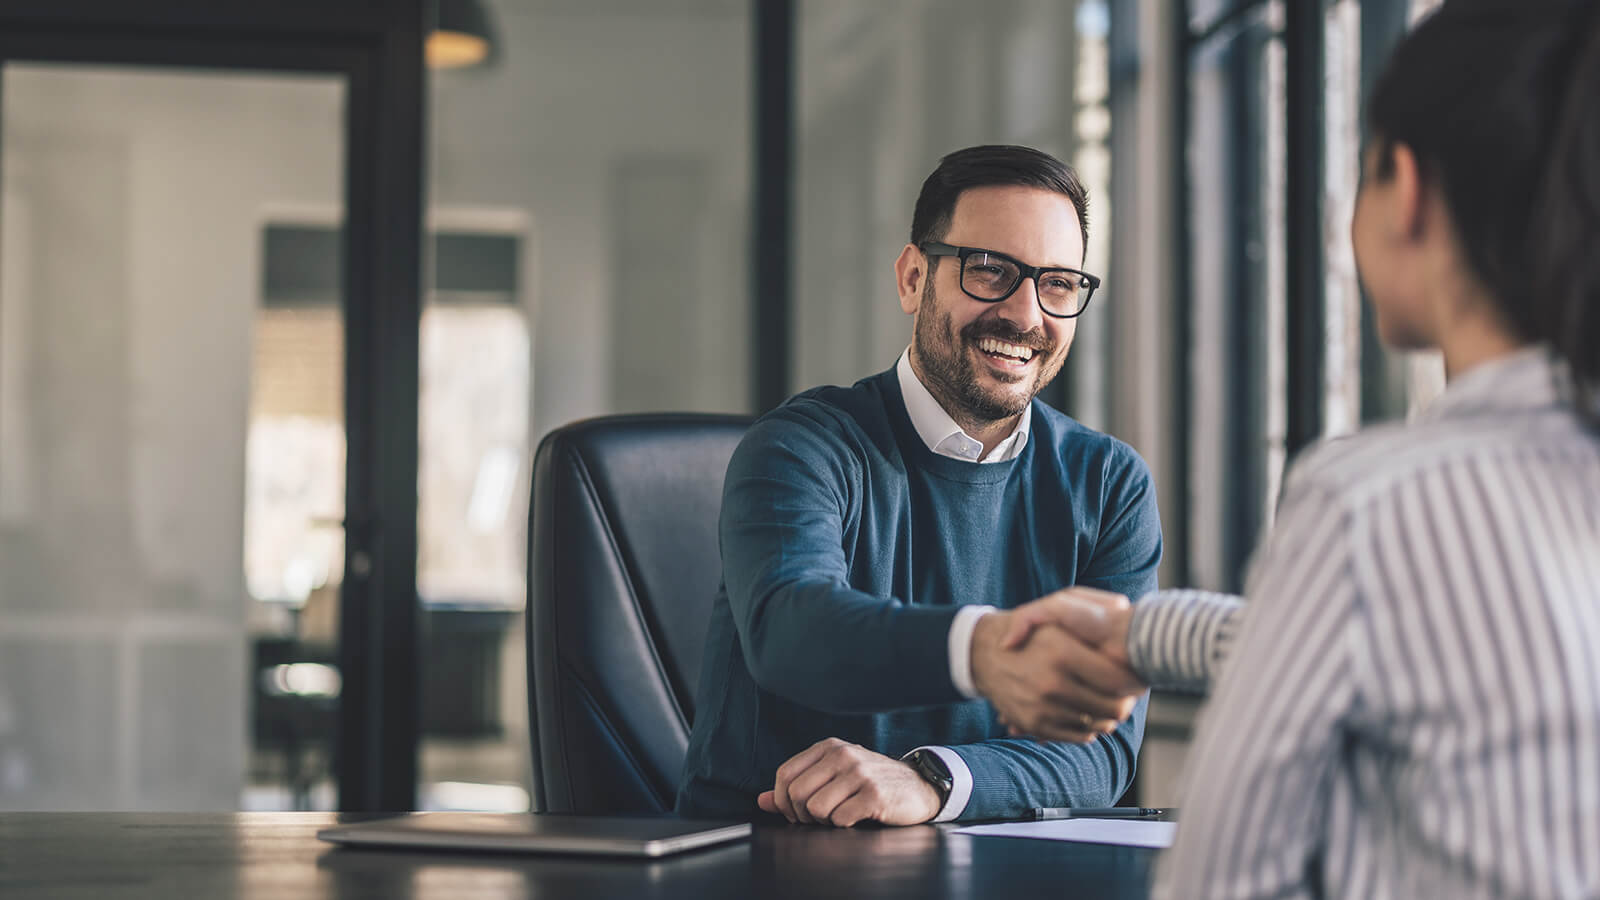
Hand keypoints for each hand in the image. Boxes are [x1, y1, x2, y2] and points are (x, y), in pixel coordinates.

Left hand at [756, 738, 941, 826]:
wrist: (918, 786)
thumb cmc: (872, 782)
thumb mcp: (834, 775)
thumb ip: (798, 785)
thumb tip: (762, 800)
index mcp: (828, 747)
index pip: (785, 774)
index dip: (782, 800)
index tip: (794, 812)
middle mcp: (843, 755)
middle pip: (797, 793)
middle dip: (801, 815)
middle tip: (817, 819)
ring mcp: (859, 773)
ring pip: (816, 808)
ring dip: (823, 822)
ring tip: (838, 816)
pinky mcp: (874, 794)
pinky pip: (840, 819)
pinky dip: (843, 825)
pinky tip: (856, 817)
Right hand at [970, 588, 1143, 742]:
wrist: (983, 654)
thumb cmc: (1032, 629)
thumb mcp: (1057, 604)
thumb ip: (1093, 603)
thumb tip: (1124, 609)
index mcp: (1061, 651)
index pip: (1118, 680)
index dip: (1135, 680)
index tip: (1137, 675)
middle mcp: (1051, 683)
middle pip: (1113, 708)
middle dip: (1126, 701)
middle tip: (1128, 693)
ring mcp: (1041, 707)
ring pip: (1098, 725)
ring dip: (1109, 716)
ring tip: (1108, 701)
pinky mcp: (1034, 725)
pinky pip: (1078, 736)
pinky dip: (1089, 728)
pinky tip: (1088, 712)